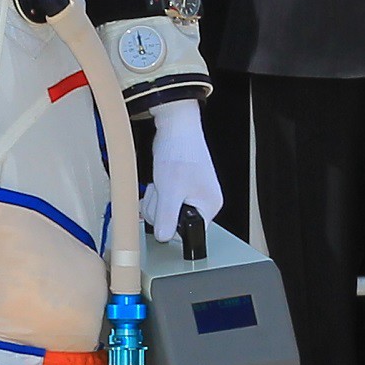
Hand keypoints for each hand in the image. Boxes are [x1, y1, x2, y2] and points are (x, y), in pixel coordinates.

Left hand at [140, 99, 223, 241]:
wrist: (175, 127)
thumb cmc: (179, 152)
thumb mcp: (170, 190)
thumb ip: (167, 217)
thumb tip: (163, 237)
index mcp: (209, 206)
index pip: (189, 233)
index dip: (172, 225)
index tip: (163, 210)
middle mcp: (203, 202)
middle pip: (174, 224)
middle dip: (159, 208)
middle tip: (162, 189)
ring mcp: (190, 195)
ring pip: (164, 213)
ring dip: (155, 199)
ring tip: (161, 181)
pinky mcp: (179, 188)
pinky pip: (162, 201)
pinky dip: (155, 193)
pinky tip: (158, 181)